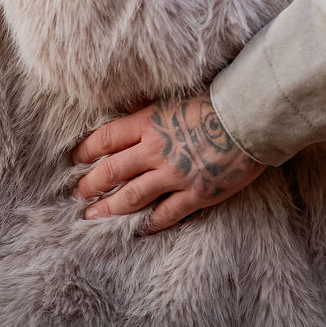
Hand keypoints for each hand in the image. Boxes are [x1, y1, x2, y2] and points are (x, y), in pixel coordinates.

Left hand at [73, 94, 265, 231]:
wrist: (250, 117)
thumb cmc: (216, 101)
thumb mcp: (177, 97)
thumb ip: (150, 106)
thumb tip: (128, 106)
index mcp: (149, 122)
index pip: (107, 138)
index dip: (87, 150)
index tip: (75, 159)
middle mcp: (155, 150)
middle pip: (112, 171)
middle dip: (91, 184)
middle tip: (79, 193)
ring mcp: (174, 175)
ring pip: (132, 197)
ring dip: (109, 209)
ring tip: (93, 217)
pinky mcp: (195, 194)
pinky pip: (166, 214)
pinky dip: (150, 223)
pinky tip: (139, 229)